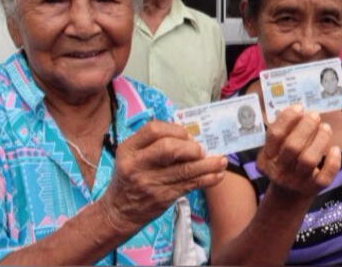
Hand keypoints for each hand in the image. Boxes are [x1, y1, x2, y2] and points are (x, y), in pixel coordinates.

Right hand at [98, 120, 227, 233]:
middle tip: (200, 151)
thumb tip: (189, 135)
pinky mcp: (163, 197)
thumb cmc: (130, 178)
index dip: (175, 129)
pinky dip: (207, 179)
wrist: (119, 212)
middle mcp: (137, 164)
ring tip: (222, 161)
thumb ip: (153, 143)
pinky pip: (190, 185)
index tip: (187, 135)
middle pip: (169, 148)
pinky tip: (218, 175)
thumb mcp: (131, 156)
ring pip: (185, 169)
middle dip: (190, 147)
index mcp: (128, 149)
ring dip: (208, 164)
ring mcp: (150, 182)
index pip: (153, 130)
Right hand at [256, 105, 340, 198]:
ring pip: (309, 159)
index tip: (299, 107)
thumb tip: (299, 109)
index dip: (287, 118)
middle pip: (292, 146)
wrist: (289, 195)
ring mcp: (296, 181)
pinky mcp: (313, 189)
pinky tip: (335, 149)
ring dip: (320, 139)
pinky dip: (333, 160)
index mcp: (266, 158)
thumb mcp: (276, 151)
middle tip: (315, 115)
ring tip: (325, 127)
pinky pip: (325, 175)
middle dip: (306, 127)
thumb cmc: (285, 163)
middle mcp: (279, 171)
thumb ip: (284, 133)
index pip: (274, 135)